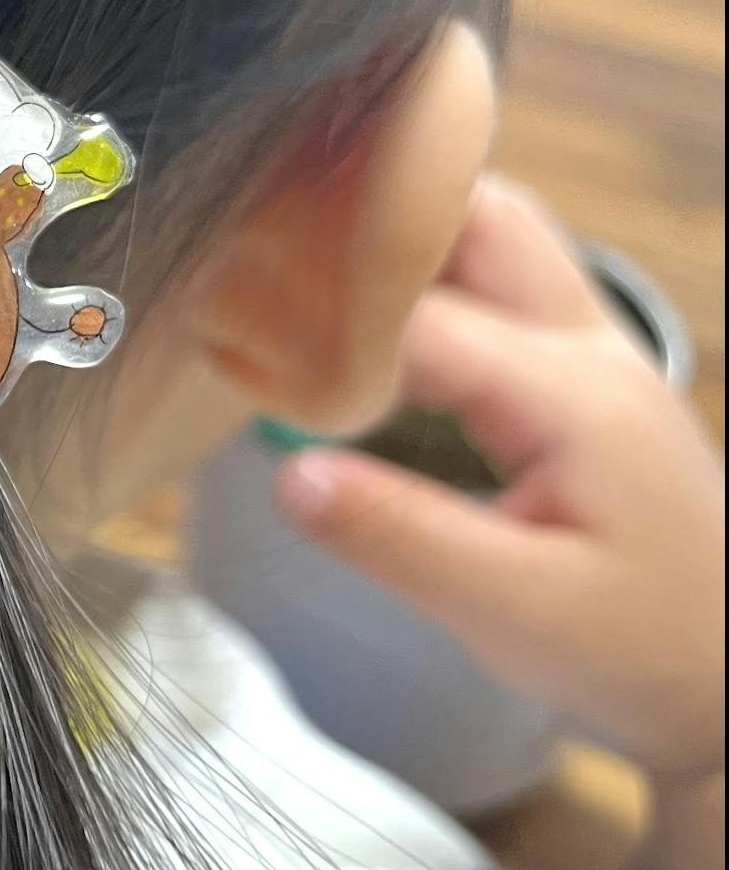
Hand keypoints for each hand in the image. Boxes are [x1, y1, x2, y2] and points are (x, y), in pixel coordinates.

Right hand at [275, 176, 725, 782]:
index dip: (321, 319)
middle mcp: (590, 346)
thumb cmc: (637, 651)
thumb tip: (288, 473)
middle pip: (481, 219)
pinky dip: (431, 275)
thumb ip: (398, 537)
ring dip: (410, 237)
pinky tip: (371, 317)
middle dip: (377, 218)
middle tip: (272, 252)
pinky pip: (504, 283)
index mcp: (570, 395)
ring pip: (498, 237)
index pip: (420, 319)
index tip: (232, 334)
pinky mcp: (585, 376)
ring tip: (308, 272)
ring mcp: (597, 353)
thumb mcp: (511, 613)